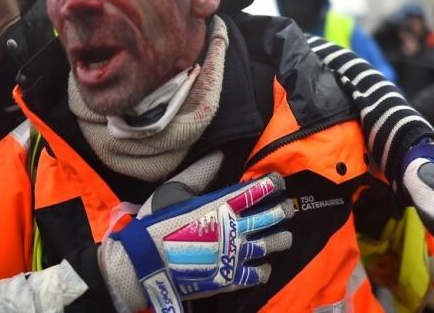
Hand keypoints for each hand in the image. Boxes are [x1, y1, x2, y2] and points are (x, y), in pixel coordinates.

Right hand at [100, 152, 292, 312]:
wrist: (144, 264)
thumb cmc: (157, 224)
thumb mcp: (175, 190)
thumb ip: (200, 172)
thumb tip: (219, 154)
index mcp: (221, 205)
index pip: (256, 191)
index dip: (272, 185)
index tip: (279, 182)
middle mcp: (233, 228)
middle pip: (269, 217)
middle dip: (282, 210)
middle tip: (288, 208)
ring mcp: (234, 255)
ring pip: (268, 245)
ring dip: (280, 239)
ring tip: (286, 237)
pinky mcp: (229, 278)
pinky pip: (255, 274)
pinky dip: (263, 269)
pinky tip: (265, 266)